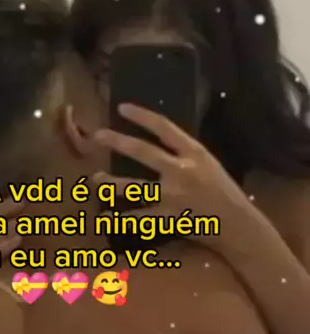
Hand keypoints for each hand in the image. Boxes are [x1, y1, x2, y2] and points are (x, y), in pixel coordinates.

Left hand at [93, 103, 258, 246]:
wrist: (238, 224)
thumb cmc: (223, 189)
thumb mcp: (207, 162)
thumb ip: (182, 152)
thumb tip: (155, 140)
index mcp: (194, 153)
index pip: (164, 127)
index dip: (141, 116)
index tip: (122, 108)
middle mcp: (181, 171)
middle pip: (143, 152)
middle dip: (117, 142)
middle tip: (97, 136)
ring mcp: (173, 196)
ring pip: (135, 187)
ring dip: (112, 183)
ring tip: (95, 179)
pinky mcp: (169, 218)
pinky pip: (140, 217)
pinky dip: (122, 217)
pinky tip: (106, 216)